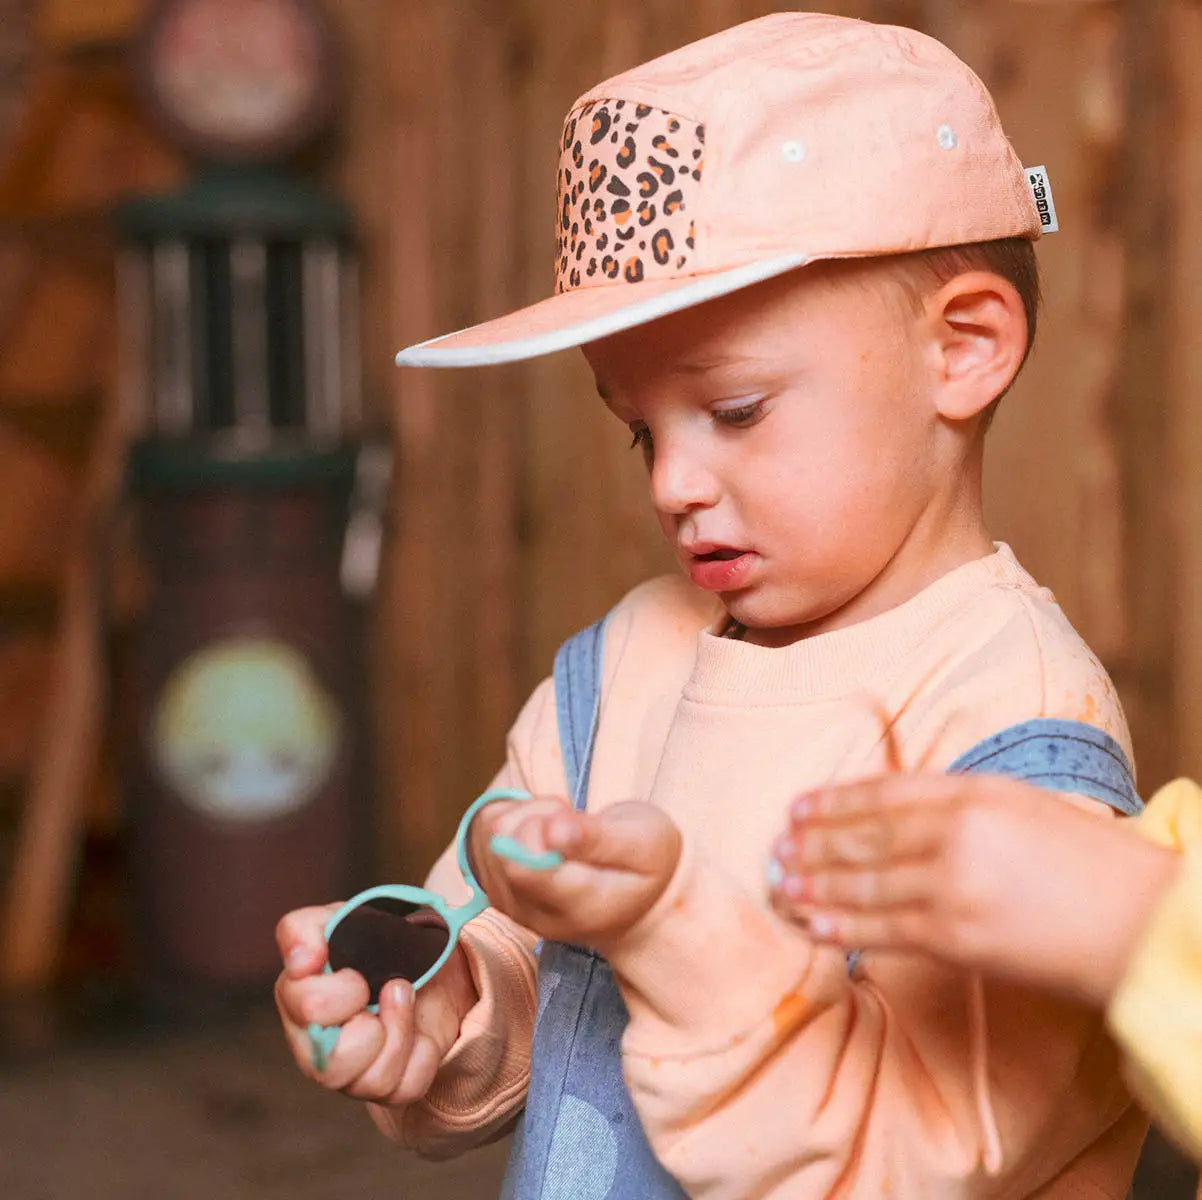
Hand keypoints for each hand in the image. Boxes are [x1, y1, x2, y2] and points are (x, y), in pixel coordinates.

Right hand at [274, 903, 477, 1103]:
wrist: (420, 956)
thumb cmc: (369, 942)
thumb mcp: (338, 921)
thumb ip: (304, 929)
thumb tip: (303, 961)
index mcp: (298, 1006)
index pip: (309, 1010)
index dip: (341, 991)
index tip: (358, 973)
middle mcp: (318, 1050)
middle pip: (331, 1069)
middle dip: (372, 1026)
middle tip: (391, 987)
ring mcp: (354, 1074)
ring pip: (373, 1083)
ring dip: (401, 1032)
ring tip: (404, 997)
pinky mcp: (390, 1085)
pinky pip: (408, 1087)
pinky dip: (424, 1053)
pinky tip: (419, 1030)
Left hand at [467, 795, 681, 948]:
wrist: (639, 895)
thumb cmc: (647, 861)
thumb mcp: (644, 842)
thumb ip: (597, 838)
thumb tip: (551, 830)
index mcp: (580, 907)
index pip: (523, 867)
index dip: (537, 826)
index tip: (567, 817)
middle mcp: (538, 915)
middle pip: (501, 847)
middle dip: (535, 814)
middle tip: (570, 818)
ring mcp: (514, 905)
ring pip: (490, 835)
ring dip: (524, 814)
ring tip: (560, 826)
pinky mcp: (498, 889)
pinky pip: (482, 836)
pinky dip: (511, 820)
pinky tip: (541, 832)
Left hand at [767, 773, 1176, 1005]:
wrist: (1141, 924)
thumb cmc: (1089, 863)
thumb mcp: (1024, 806)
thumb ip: (961, 803)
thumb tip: (898, 811)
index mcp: (974, 791)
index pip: (883, 792)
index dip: (834, 800)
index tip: (797, 806)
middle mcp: (955, 831)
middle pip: (864, 835)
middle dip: (813, 841)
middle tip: (774, 846)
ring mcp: (951, 884)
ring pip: (863, 881)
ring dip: (813, 882)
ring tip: (778, 882)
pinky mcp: (954, 935)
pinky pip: (881, 928)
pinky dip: (839, 923)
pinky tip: (808, 920)